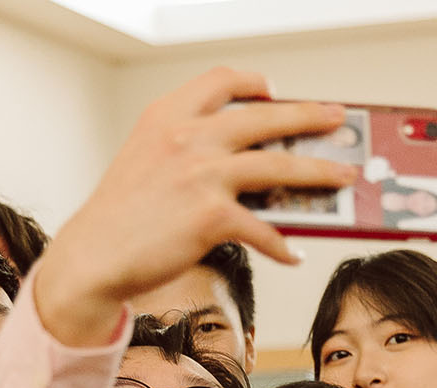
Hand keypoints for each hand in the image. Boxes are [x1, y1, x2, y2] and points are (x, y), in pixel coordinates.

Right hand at [35, 69, 358, 338]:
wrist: (93, 257)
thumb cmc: (119, 216)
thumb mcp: (145, 160)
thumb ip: (188, 148)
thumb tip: (251, 166)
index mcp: (167, 116)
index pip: (220, 81)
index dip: (254, 83)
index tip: (274, 90)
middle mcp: (186, 136)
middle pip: (265, 116)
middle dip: (309, 115)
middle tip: (337, 119)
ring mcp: (201, 173)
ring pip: (279, 164)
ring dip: (319, 171)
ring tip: (343, 177)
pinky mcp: (211, 215)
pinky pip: (263, 228)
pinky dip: (282, 244)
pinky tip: (292, 253)